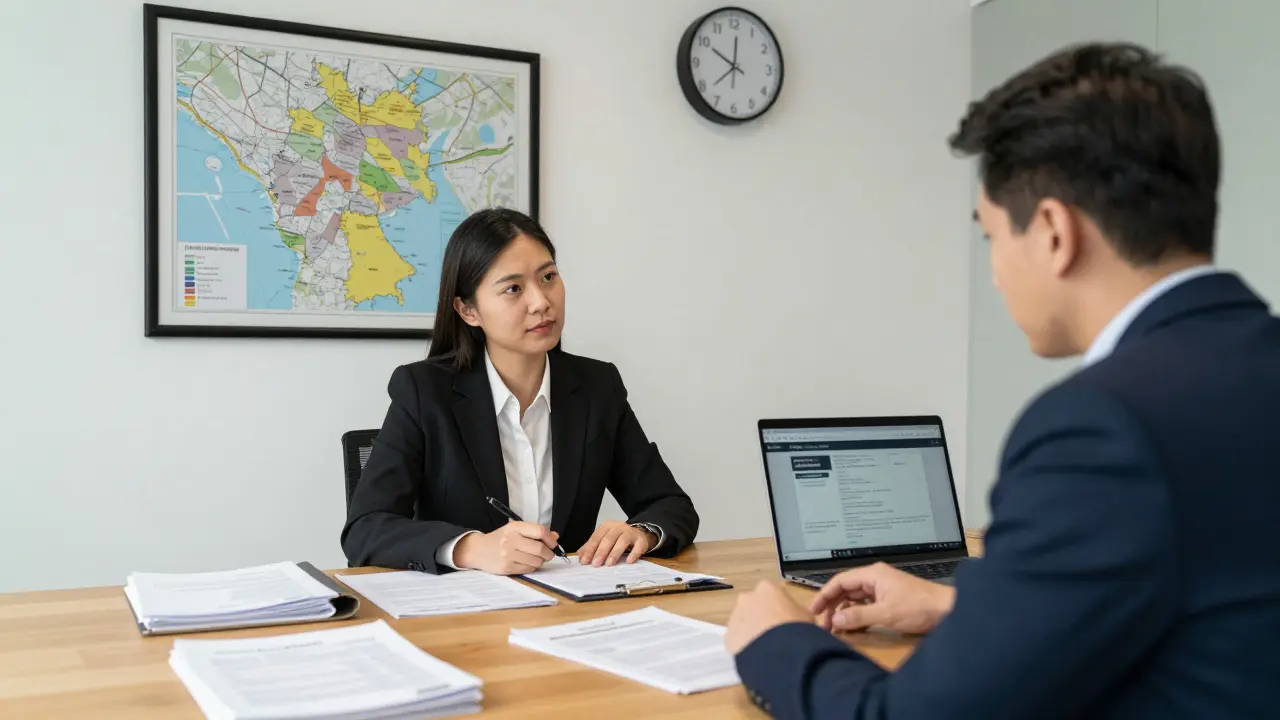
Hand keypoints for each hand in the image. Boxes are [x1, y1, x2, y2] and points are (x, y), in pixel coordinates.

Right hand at [453, 521, 558, 574]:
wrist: (478, 550)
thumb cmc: (500, 538)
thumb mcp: (515, 530)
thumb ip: (535, 532)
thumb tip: (555, 536)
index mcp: (514, 527)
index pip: (539, 531)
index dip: (550, 538)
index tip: (553, 543)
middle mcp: (510, 540)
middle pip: (539, 548)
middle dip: (548, 553)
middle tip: (548, 554)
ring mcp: (507, 555)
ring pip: (536, 561)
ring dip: (541, 561)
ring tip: (536, 558)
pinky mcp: (506, 568)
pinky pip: (528, 569)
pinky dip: (532, 567)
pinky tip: (527, 563)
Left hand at [576, 520, 654, 566]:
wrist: (638, 534)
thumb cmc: (618, 538)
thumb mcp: (604, 539)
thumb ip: (592, 546)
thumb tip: (580, 556)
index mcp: (607, 526)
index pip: (596, 537)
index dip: (590, 549)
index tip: (585, 561)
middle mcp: (618, 527)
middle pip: (608, 539)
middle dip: (601, 552)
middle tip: (596, 564)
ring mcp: (630, 532)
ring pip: (622, 541)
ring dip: (615, 553)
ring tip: (609, 564)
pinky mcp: (641, 540)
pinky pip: (638, 546)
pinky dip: (633, 553)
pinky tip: (629, 561)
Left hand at [725, 580, 813, 654]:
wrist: (781, 653)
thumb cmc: (797, 630)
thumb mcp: (806, 616)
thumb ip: (796, 611)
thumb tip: (794, 617)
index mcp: (767, 588)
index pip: (774, 593)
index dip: (781, 607)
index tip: (787, 619)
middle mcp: (747, 598)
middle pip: (754, 605)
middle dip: (762, 616)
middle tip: (775, 633)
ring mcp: (735, 617)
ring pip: (744, 622)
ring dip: (753, 631)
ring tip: (767, 647)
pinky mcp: (729, 636)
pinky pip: (738, 639)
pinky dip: (745, 645)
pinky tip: (757, 655)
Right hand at [809, 563, 955, 634]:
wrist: (948, 611)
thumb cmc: (917, 608)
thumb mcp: (885, 614)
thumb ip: (857, 617)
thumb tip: (833, 622)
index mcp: (872, 575)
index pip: (840, 581)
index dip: (824, 595)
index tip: (812, 611)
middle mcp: (875, 578)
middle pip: (846, 590)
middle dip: (832, 606)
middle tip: (822, 625)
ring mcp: (883, 589)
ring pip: (855, 599)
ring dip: (844, 613)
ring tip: (835, 629)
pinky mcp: (890, 600)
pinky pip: (866, 606)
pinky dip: (857, 616)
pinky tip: (852, 628)